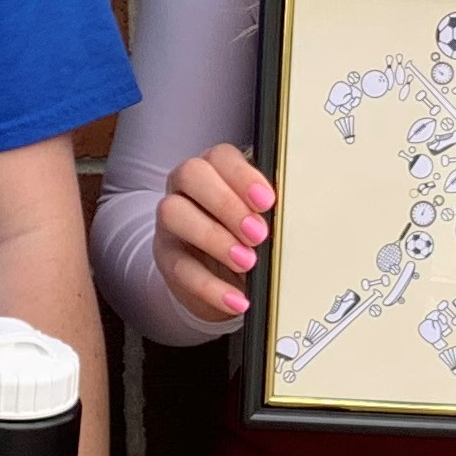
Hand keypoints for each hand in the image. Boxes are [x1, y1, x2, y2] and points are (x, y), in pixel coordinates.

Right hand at [152, 144, 269, 326]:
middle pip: (191, 174)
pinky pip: (180, 267)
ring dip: (213, 237)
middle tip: (258, 233)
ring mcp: (171, 221)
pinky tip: (237, 299)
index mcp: (215, 170)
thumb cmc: (245, 236)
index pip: (221, 156)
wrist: (220, 276)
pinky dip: (211, 287)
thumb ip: (269, 215)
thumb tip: (289, 224)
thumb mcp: (260, 221)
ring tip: (247, 262)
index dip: (242, 176)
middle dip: (226, 203)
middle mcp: (187, 188)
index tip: (268, 201)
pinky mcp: (166, 257)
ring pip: (173, 212)